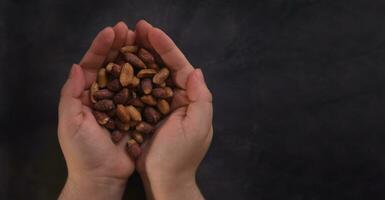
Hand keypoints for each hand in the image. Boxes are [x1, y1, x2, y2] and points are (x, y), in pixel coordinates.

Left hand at [58, 22, 135, 199]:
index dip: (100, 47)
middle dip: (120, 46)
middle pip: (112, 65)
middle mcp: (105, 95)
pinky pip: (143, 92)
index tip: (112, 31)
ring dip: (136, 57)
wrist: (103, 176)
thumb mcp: (71, 123)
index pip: (93, 65)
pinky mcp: (137, 112)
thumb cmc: (82, 152)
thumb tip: (77, 66)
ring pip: (129, 75)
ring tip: (144, 41)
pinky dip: (149, 78)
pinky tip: (155, 65)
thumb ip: (71, 94)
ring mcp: (122, 103)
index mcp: (86, 95)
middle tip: (130, 29)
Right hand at [134, 20, 212, 199]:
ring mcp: (160, 103)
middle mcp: (177, 96)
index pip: (179, 66)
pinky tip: (120, 62)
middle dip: (151, 45)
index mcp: (191, 97)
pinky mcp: (145, 111)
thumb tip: (196, 70)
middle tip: (137, 27)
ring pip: (150, 73)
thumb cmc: (180, 156)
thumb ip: (201, 98)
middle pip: (164, 65)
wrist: (164, 179)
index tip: (151, 31)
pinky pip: (138, 87)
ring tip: (127, 38)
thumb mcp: (196, 127)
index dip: (166, 47)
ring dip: (140, 55)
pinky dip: (131, 74)